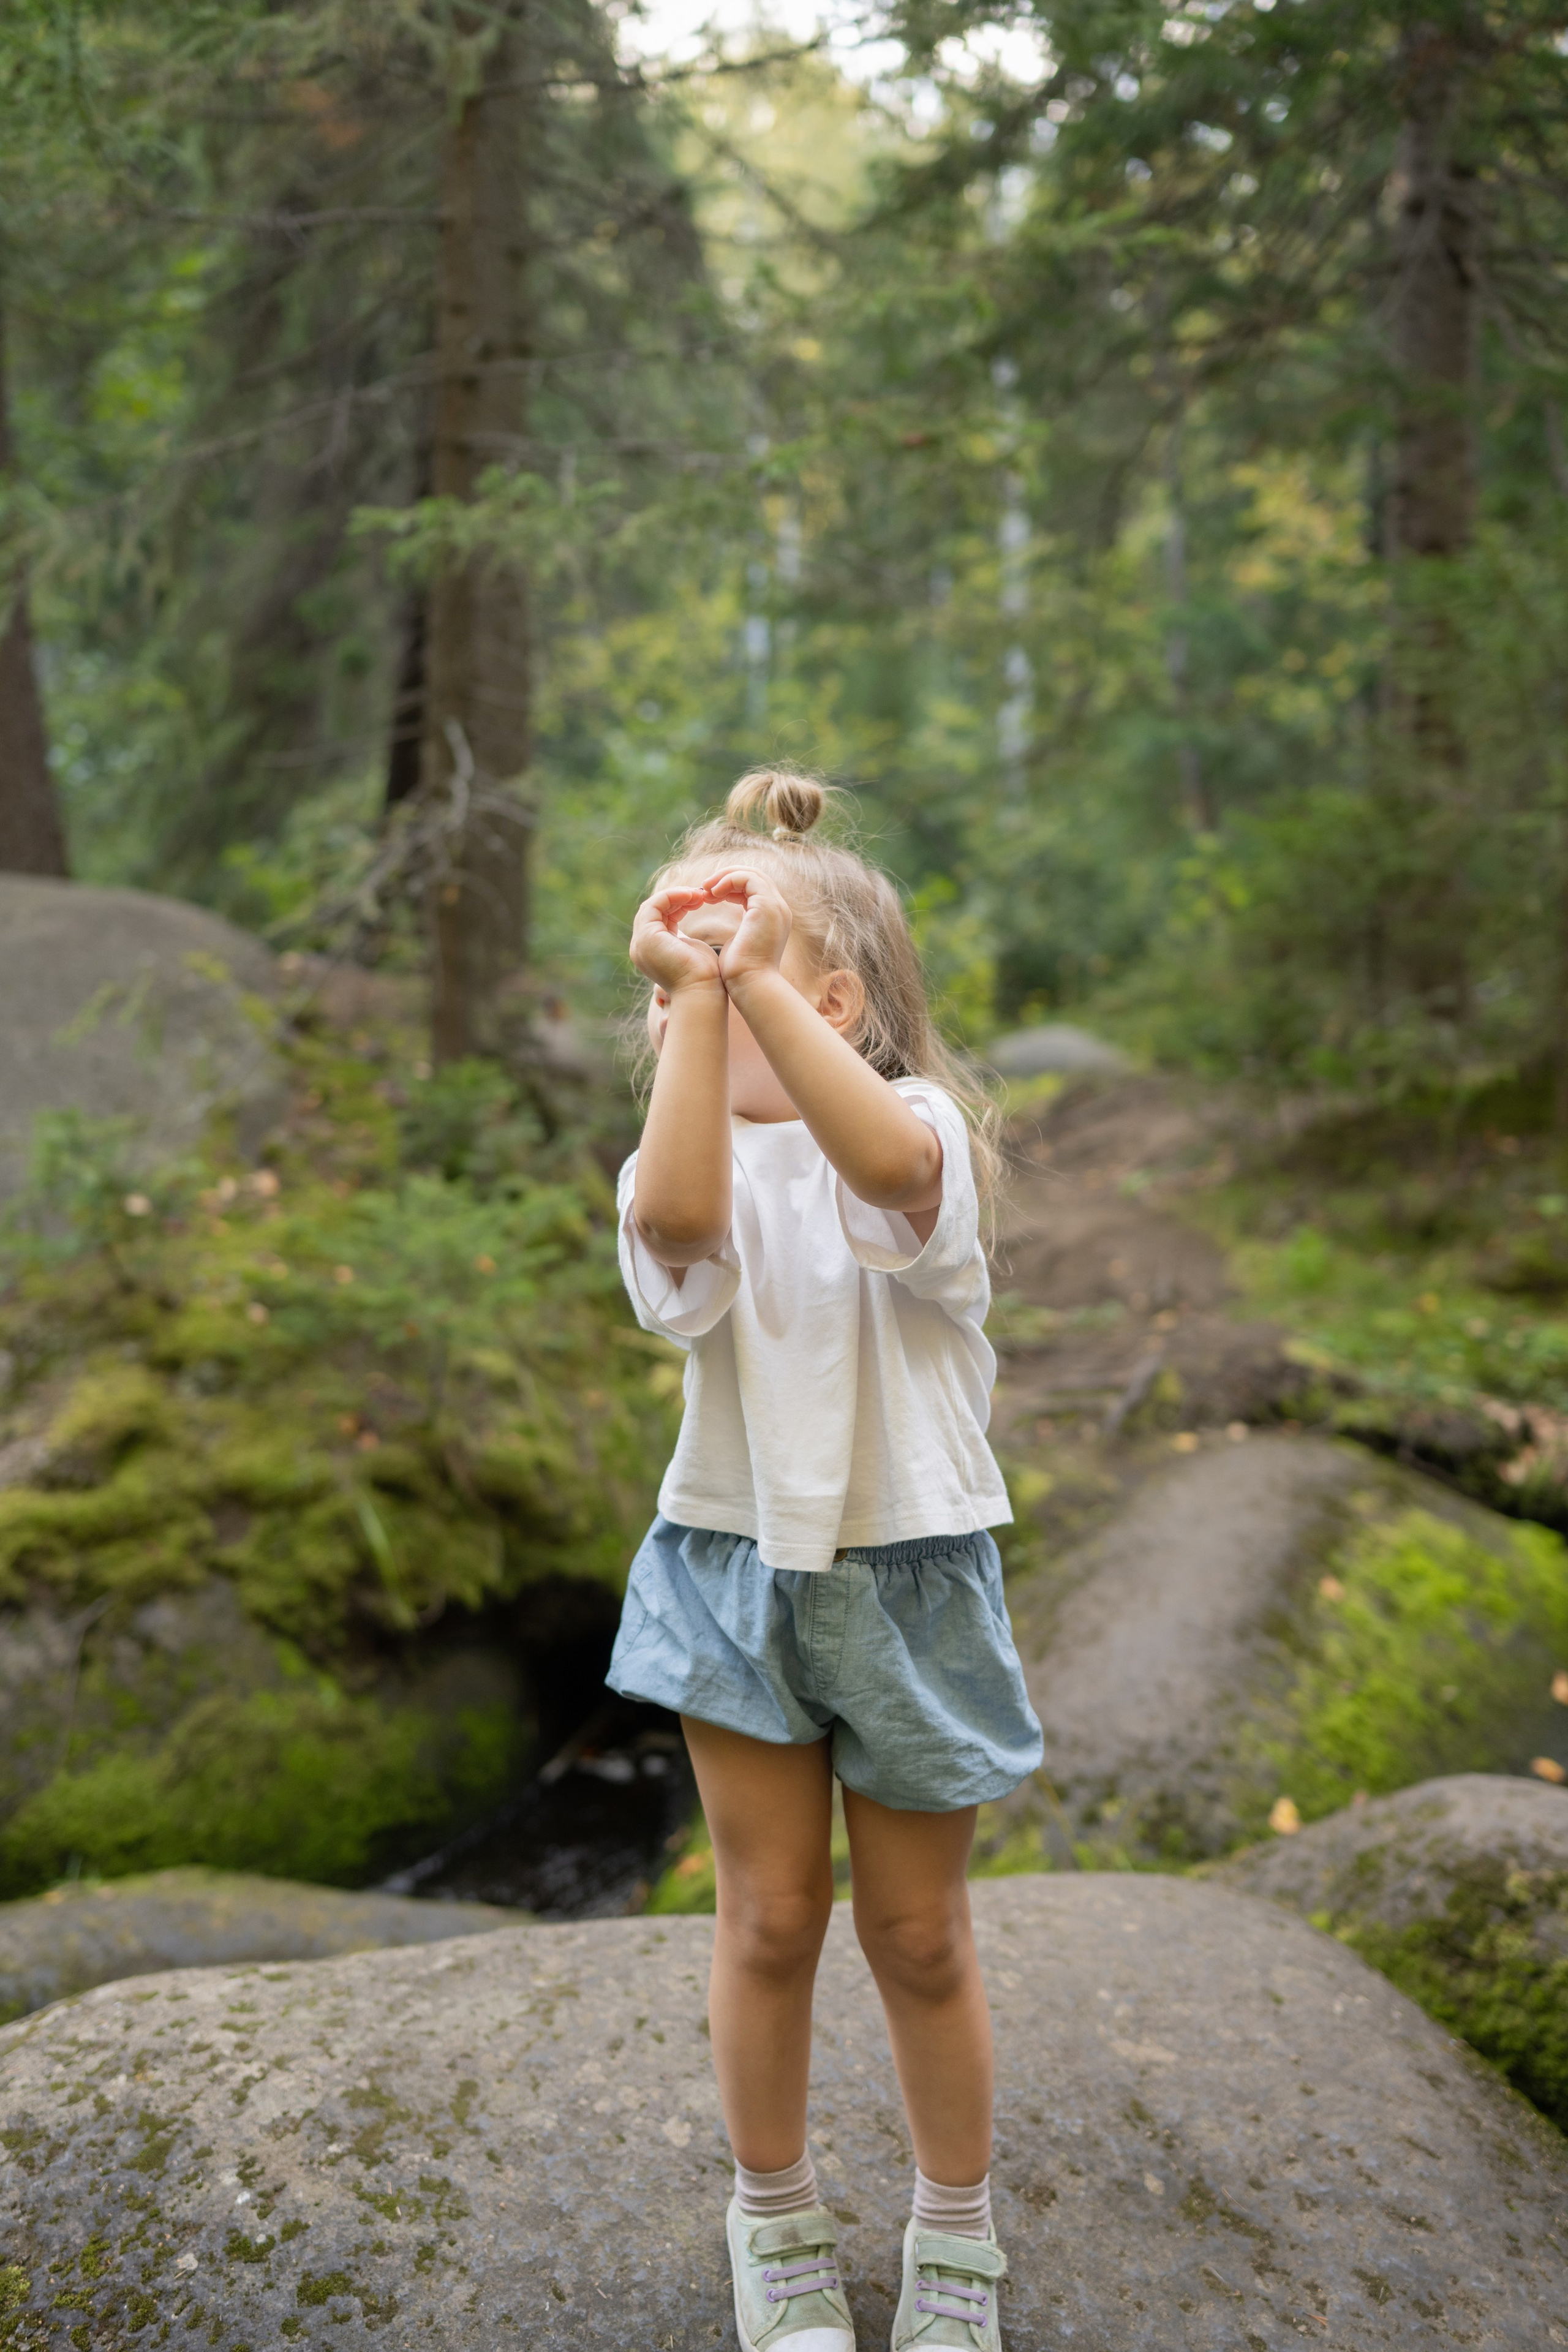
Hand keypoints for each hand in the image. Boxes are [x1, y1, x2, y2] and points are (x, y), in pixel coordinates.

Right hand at [630, 886, 726, 994]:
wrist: (703, 992)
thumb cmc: (704, 976)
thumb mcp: (689, 950)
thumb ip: (682, 938)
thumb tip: (685, 930)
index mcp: (650, 950)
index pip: (657, 918)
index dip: (677, 905)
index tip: (700, 900)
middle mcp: (641, 947)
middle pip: (652, 911)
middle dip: (676, 899)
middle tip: (701, 895)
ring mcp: (641, 943)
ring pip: (652, 906)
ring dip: (676, 896)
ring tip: (699, 895)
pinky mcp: (647, 937)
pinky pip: (655, 905)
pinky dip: (673, 896)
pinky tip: (692, 896)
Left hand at [701, 868, 793, 991]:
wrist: (751, 985)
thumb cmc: (740, 972)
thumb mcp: (739, 945)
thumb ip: (739, 932)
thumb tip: (730, 933)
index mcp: (772, 918)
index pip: (754, 888)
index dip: (731, 887)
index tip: (709, 896)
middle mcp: (778, 909)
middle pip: (754, 876)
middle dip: (727, 877)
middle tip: (704, 886)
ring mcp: (775, 906)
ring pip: (751, 874)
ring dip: (725, 877)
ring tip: (705, 889)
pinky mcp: (767, 906)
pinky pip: (747, 879)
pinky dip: (728, 881)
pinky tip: (712, 893)